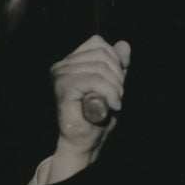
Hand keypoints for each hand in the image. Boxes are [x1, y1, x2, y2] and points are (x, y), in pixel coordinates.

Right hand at [46, 35, 130, 182]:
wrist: (86, 140)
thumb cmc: (98, 115)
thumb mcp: (113, 84)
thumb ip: (118, 64)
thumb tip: (124, 44)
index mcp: (71, 61)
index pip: (98, 44)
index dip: (115, 61)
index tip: (118, 83)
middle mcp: (62, 65)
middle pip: (101, 54)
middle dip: (117, 75)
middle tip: (118, 96)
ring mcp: (60, 76)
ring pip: (99, 68)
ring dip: (115, 87)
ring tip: (114, 102)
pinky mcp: (63, 87)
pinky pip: (94, 80)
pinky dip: (109, 92)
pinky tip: (112, 105)